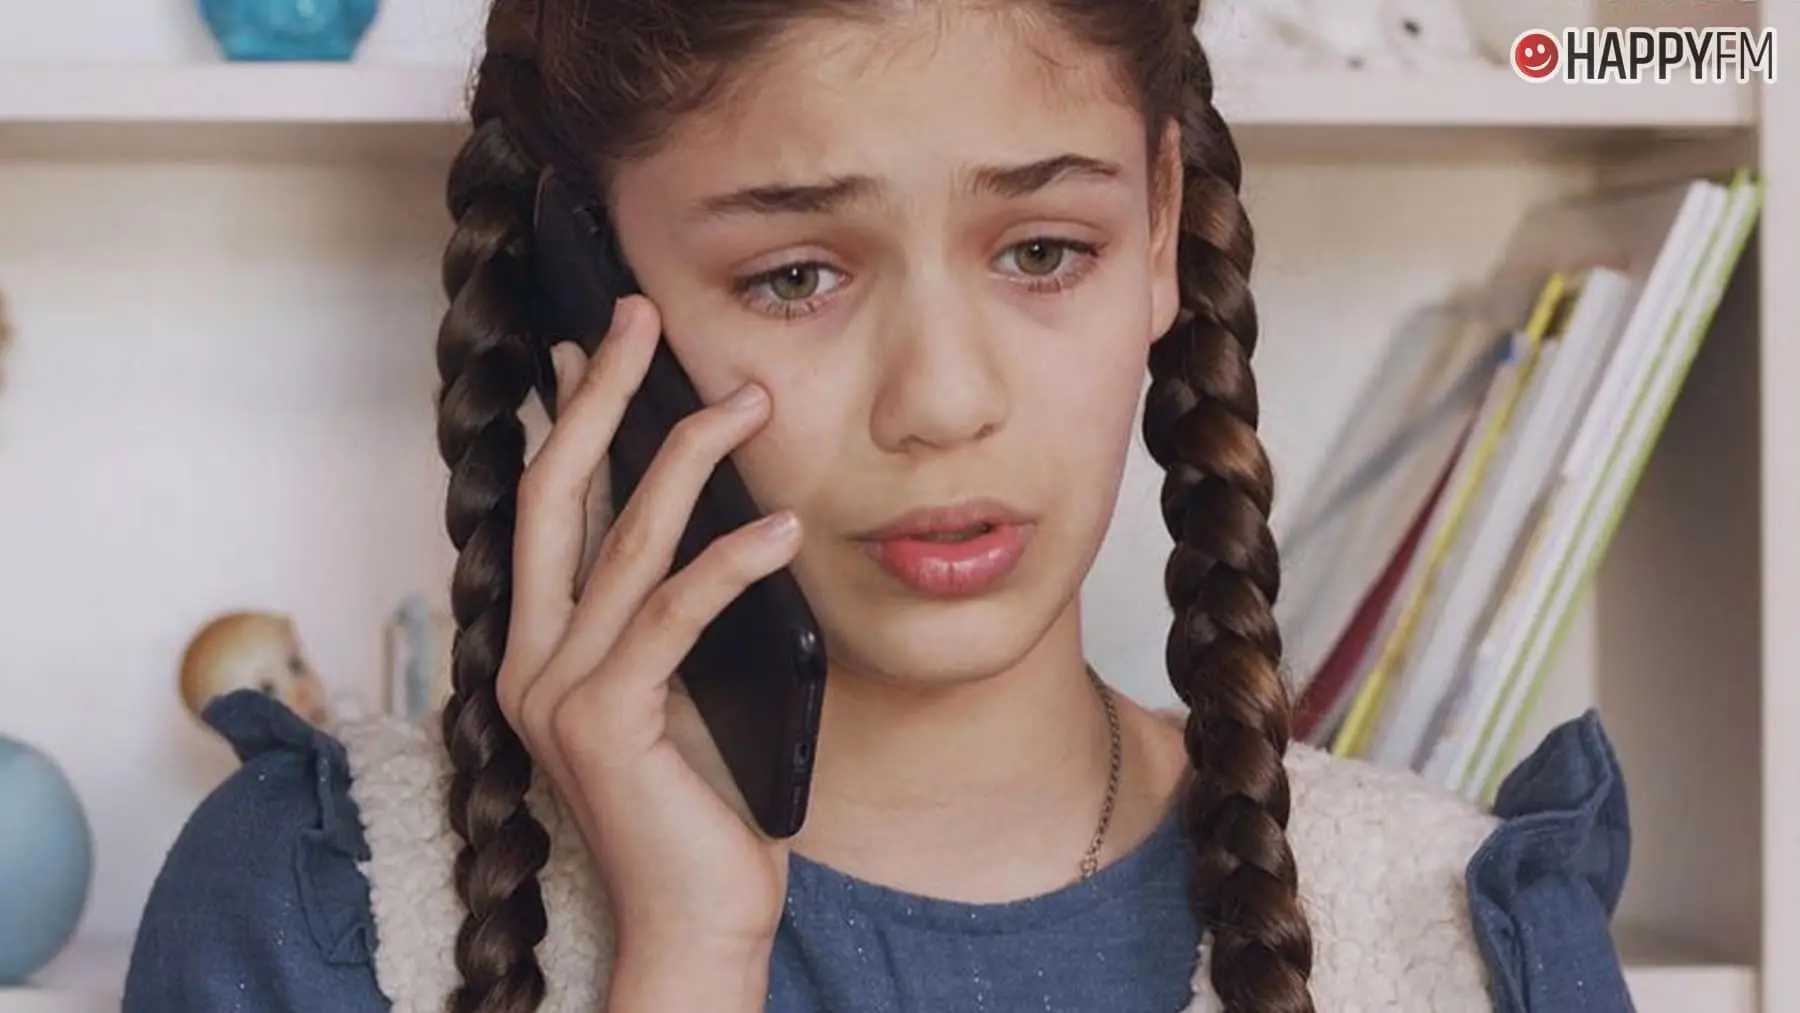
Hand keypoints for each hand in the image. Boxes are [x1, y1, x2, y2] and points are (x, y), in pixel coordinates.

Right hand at [496, 294, 797, 962]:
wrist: (698, 924)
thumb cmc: (703, 809)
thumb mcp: (686, 687)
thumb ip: (676, 613)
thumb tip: (719, 517)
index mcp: (543, 648)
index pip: (550, 507)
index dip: (569, 419)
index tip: (597, 345)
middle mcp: (531, 661)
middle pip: (560, 495)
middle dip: (600, 396)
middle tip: (644, 318)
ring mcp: (559, 693)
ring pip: (624, 541)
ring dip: (690, 457)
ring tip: (751, 402)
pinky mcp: (608, 724)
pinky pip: (673, 617)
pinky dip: (729, 563)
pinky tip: (782, 528)